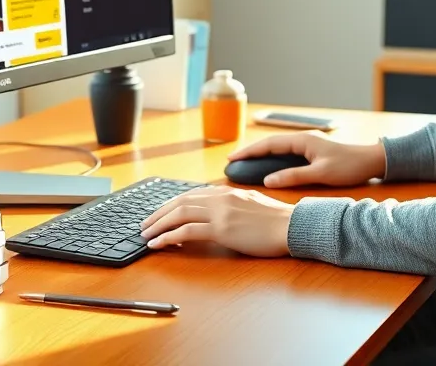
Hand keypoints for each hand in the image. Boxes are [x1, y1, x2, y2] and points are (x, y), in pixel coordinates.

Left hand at [139, 186, 293, 256]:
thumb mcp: (250, 202)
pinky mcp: (221, 229)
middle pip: (179, 202)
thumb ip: (232, 203)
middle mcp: (219, 198)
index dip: (170, 204)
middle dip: (158, 214)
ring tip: (146, 235)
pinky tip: (159, 243)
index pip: (190, 195)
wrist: (291, 225)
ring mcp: (219, 212)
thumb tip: (217, 211)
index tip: (159, 214)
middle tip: (145, 225)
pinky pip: (186, 231)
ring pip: (178, 214)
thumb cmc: (276, 220)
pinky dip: (168, 236)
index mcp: (226, 192)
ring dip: (158, 225)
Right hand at [228, 130, 386, 187]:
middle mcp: (302, 139)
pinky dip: (272, 158)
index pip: (269, 144)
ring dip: (261, 154)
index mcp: (302, 140)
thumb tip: (267, 181)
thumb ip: (293, 176)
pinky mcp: (312, 151)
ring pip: (277, 148)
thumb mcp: (320, 174)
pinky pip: (286, 152)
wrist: (371, 161)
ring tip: (244, 163)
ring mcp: (307, 144)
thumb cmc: (348, 166)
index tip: (232, 157)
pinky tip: (267, 166)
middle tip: (232, 160)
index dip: (249, 151)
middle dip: (250, 152)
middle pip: (270, 144)